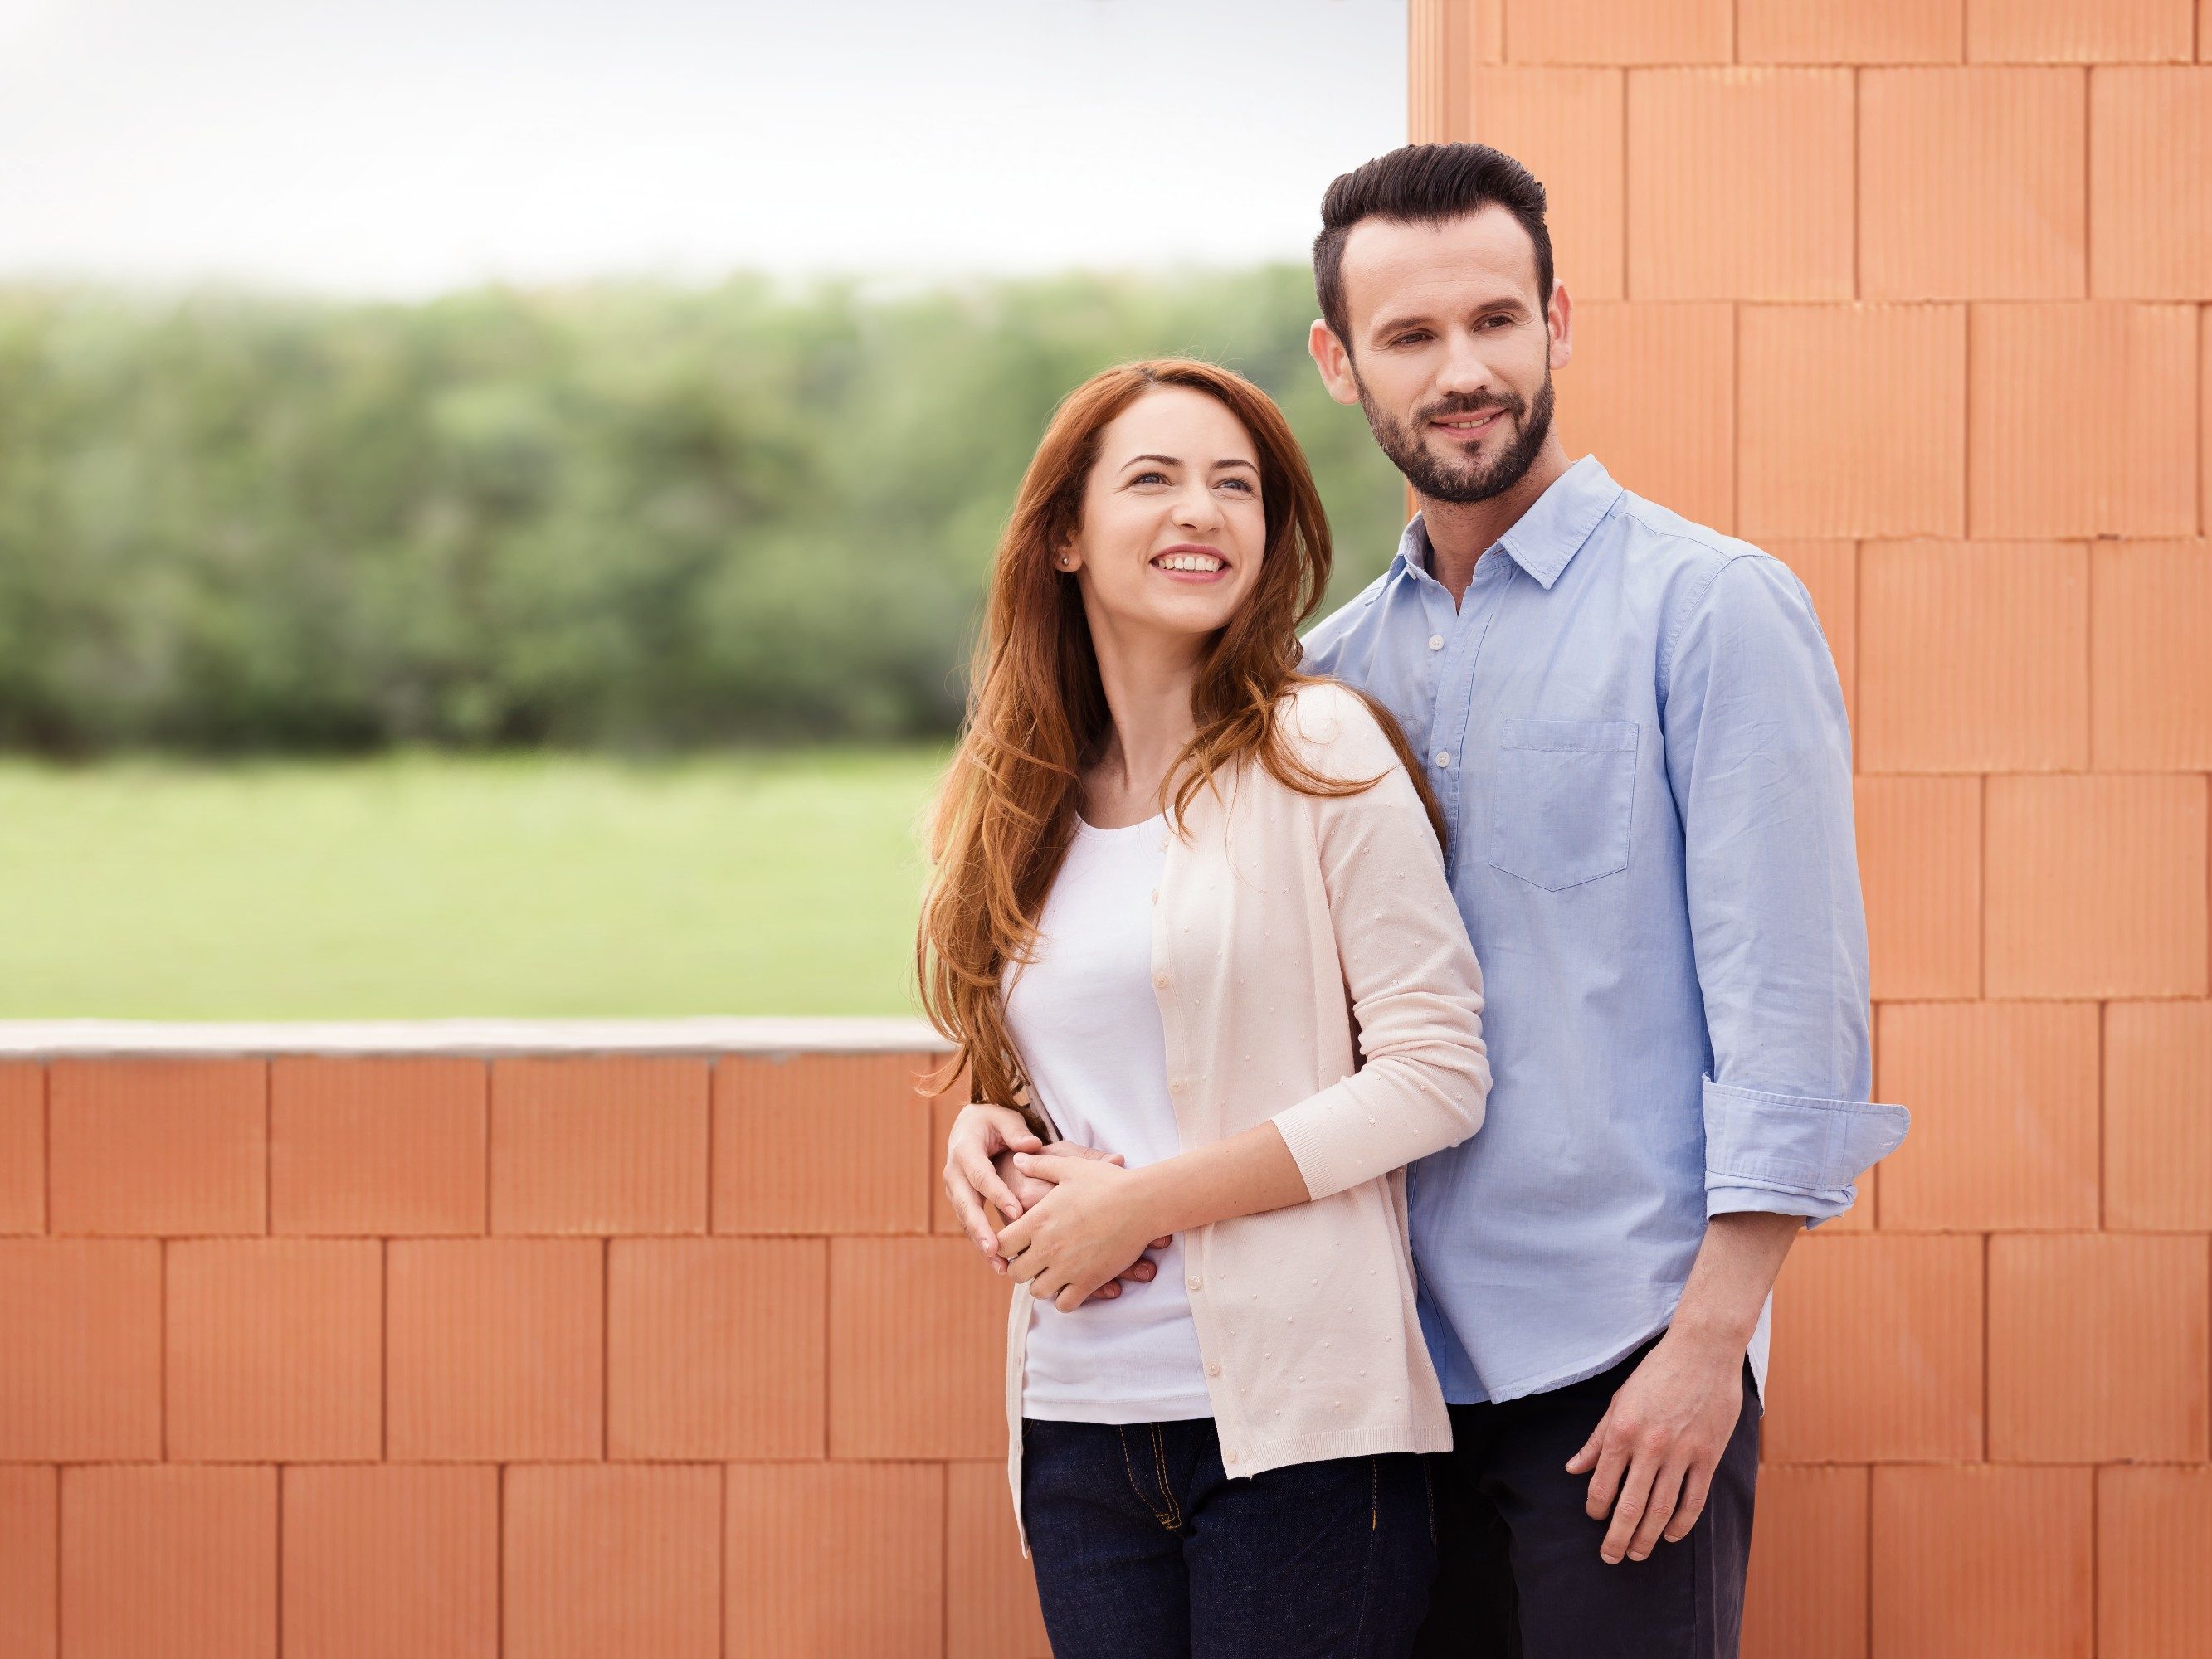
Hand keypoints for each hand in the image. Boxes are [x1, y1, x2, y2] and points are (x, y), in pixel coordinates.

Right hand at [942, 1103, 1042, 1257]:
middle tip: (996, 1250)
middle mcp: (954, 1173)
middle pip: (966, 1204)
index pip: (982, 1176)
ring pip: (966, 1221)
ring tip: (1001, 1266)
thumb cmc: (992, 1122)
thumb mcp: (1004, 1117)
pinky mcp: (961, 1202)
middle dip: (980, 1229)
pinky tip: (998, 1263)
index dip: (998, 1195)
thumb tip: (1032, 1146)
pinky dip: (982, 1244)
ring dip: (981, 1244)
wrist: (968, 1127)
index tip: (1017, 1213)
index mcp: (965, 1150)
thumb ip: (1017, 1131)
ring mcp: (954, 1190)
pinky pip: (969, 1226)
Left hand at [996, 1152, 1168, 1312]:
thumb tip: (1017, 1158)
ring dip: (1042, 1284)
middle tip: (1035, 1260)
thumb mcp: (1070, 1167)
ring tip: (1053, 1272)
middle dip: (1021, 1267)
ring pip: (1037, 1292)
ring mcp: (1067, 1268)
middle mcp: (1047, 1247)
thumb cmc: (1106, 1182)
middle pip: (1015, 1273)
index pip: (1001, 1245)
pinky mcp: (1088, 1282)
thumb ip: (1039, 1165)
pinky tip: (1072, 1285)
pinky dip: (1065, 1299)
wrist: (1142, 1203)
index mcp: (1038, 1220)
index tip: (1016, 1242)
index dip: (1004, 1245)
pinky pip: (1064, 1304)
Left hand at [1565, 1328, 1745, 1564]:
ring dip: (1647, 1537)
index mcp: (1622, 1430)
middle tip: (1611, 1557)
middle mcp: (1649, 1445)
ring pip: (1661, 1509)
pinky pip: (1694, 1499)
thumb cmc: (1657, 1372)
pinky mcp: (1708, 1455)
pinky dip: (1681, 1523)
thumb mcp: (1618, 1400)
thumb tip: (1573, 1469)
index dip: (1595, 1507)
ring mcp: (1682, 1453)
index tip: (1594, 1518)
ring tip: (1638, 1554)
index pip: (1603, 1483)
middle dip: (1618, 1537)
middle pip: (1631, 1505)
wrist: (1703, 1350)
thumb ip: (1597, 1439)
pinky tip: (1670, 1535)